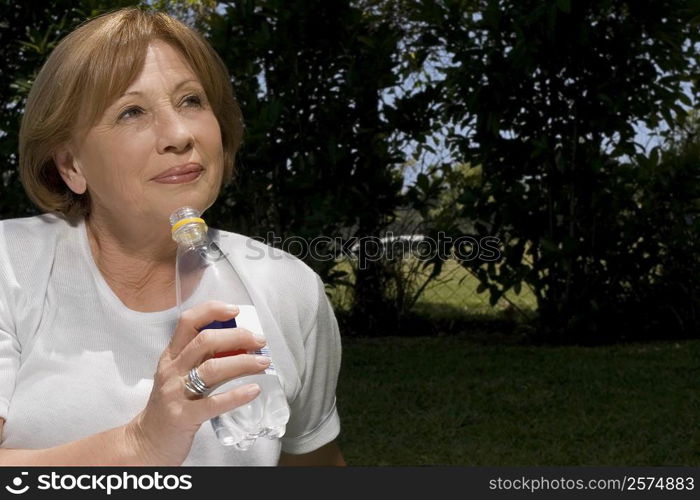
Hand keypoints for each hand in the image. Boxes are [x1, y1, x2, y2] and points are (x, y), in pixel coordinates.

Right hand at [126, 301, 268, 464]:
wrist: (146, 441)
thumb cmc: (171, 405)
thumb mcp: (180, 376)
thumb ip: (203, 359)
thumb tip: (242, 346)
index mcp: (171, 356)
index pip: (188, 322)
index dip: (211, 310)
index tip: (234, 309)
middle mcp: (172, 370)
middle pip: (205, 341)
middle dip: (237, 336)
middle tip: (259, 341)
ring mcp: (175, 393)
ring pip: (211, 368)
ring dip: (243, 362)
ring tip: (263, 362)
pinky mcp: (183, 417)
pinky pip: (213, 403)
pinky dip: (237, 395)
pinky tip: (254, 389)